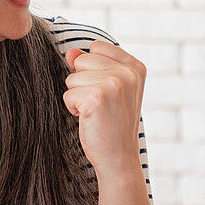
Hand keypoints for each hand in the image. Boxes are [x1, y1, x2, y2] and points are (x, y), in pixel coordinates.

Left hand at [64, 41, 146, 173]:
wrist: (119, 157)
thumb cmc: (113, 123)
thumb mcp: (110, 89)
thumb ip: (93, 65)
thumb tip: (71, 53)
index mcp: (136, 67)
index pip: (97, 47)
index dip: (93, 68)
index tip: (107, 90)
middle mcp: (128, 73)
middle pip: (82, 60)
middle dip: (83, 82)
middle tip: (100, 104)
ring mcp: (113, 84)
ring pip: (72, 77)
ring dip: (77, 96)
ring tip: (95, 112)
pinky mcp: (96, 98)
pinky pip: (68, 94)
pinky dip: (73, 108)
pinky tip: (89, 119)